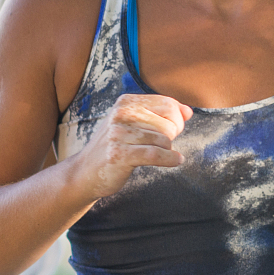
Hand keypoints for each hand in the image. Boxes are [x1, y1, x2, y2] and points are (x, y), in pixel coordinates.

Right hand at [66, 93, 191, 201]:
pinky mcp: (119, 155)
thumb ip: (161, 115)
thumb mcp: (134, 124)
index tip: (172, 130)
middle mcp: (120, 114)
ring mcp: (118, 134)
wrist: (84, 172)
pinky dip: (170, 159)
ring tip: (155, 155)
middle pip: (168, 123)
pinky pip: (156, 154)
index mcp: (125, 102)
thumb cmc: (115, 147)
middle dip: (172, 137)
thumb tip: (188, 111)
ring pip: (164, 140)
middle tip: (162, 146)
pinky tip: (175, 161)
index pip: (167, 103)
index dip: (177, 119)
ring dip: (166, 151)